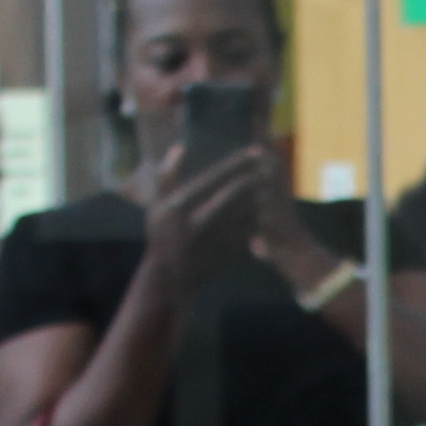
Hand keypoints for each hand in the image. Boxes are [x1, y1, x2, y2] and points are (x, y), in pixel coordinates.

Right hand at [140, 144, 272, 282]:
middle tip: (267, 168)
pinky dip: (258, 219)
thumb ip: (166, 177)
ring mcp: (213, 241)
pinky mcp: (226, 253)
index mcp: (178, 207)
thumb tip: (180, 148)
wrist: (171, 277)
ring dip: (258, 198)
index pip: (212, 179)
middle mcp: (196, 223)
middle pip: (232, 196)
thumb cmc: (161, 236)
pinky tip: (264, 209)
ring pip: (243, 214)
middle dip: (252, 180)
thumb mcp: (156, 207)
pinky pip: (248, 232)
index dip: (236, 165)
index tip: (253, 153)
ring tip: (269, 186)